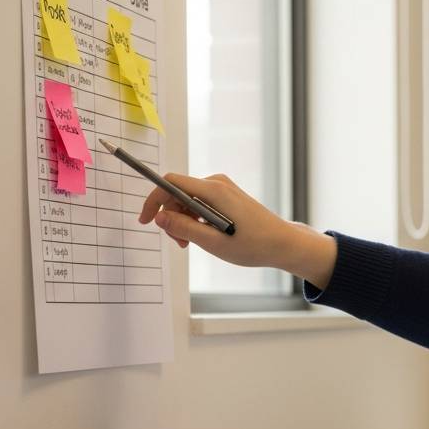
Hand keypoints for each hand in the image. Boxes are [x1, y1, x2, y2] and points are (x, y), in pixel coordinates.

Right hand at [136, 173, 336, 287]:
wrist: (283, 243)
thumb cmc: (254, 245)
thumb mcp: (214, 242)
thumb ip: (184, 228)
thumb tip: (159, 217)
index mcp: (214, 191)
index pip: (170, 183)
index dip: (153, 200)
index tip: (145, 220)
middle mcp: (217, 183)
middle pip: (177, 192)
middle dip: (171, 217)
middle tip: (179, 243)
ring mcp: (223, 188)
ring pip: (188, 199)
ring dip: (183, 221)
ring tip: (191, 244)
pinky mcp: (227, 195)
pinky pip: (200, 202)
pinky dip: (195, 218)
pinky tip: (202, 236)